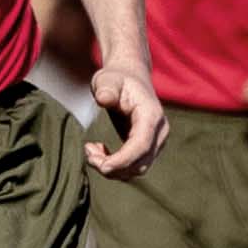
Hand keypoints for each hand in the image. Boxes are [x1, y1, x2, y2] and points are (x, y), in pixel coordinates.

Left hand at [82, 60, 163, 177]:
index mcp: (151, 115)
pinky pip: (133, 168)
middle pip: (140, 162)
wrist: (130, 78)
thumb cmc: (117, 79)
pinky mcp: (147, 149)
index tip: (102, 166)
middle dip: (112, 166)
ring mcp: (156, 143)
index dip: (123, 160)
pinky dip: (115, 166)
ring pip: (136, 169)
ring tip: (91, 150)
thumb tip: (103, 99)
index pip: (142, 146)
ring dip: (111, 168)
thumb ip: (106, 88)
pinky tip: (100, 152)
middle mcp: (159, 132)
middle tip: (88, 152)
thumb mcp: (107, 79)